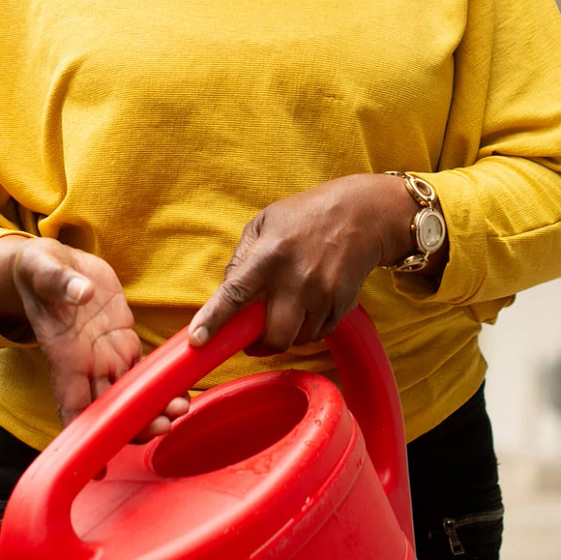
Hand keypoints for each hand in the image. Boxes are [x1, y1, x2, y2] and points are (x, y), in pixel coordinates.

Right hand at [0, 237, 187, 434]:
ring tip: (182, 408)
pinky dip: (162, 384)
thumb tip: (81, 293)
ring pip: (131, 395)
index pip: (71, 405)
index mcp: (64, 355)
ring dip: (153, 408)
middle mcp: (85, 364)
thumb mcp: (42, 268)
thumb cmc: (38, 270)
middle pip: (109, 409)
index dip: (85, 437)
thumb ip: (60, 282)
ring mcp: (105, 355)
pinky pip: (144, 370)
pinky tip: (183, 391)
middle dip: (134, 424)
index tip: (99, 465)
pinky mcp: (122, 340)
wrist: (52, 262)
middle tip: (163, 424)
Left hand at [186, 174, 419, 355]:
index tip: (197, 341)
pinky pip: (318, 334)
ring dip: (285, 334)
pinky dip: (308, 329)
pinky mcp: (342, 305)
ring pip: (296, 340)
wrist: (363, 215)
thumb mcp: (264, 222)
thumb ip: (241, 257)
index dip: (214, 320)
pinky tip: (309, 304)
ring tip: (286, 309)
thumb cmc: (306, 215)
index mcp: (269, 255)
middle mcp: (296, 279)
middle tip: (254, 336)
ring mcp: (322, 295)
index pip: (236, 293)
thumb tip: (227, 292)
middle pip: (273, 336)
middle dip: (260, 344)